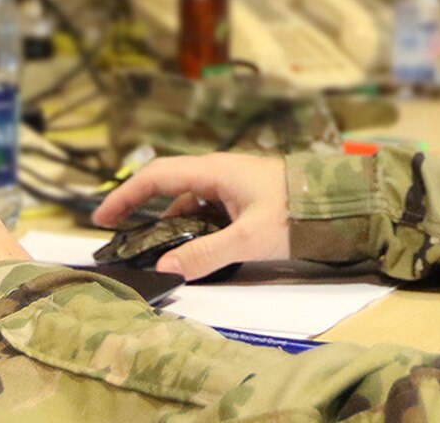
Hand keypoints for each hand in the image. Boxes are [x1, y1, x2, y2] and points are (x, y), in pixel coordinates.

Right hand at [92, 153, 289, 279]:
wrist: (338, 203)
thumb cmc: (297, 211)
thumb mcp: (249, 238)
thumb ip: (206, 254)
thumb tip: (165, 268)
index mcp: (214, 170)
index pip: (157, 176)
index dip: (125, 195)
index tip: (101, 217)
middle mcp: (217, 172)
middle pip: (167, 186)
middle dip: (139, 207)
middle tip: (115, 232)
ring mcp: (230, 184)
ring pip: (188, 202)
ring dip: (168, 223)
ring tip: (152, 251)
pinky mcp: (241, 197)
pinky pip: (206, 210)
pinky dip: (191, 228)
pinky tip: (191, 251)